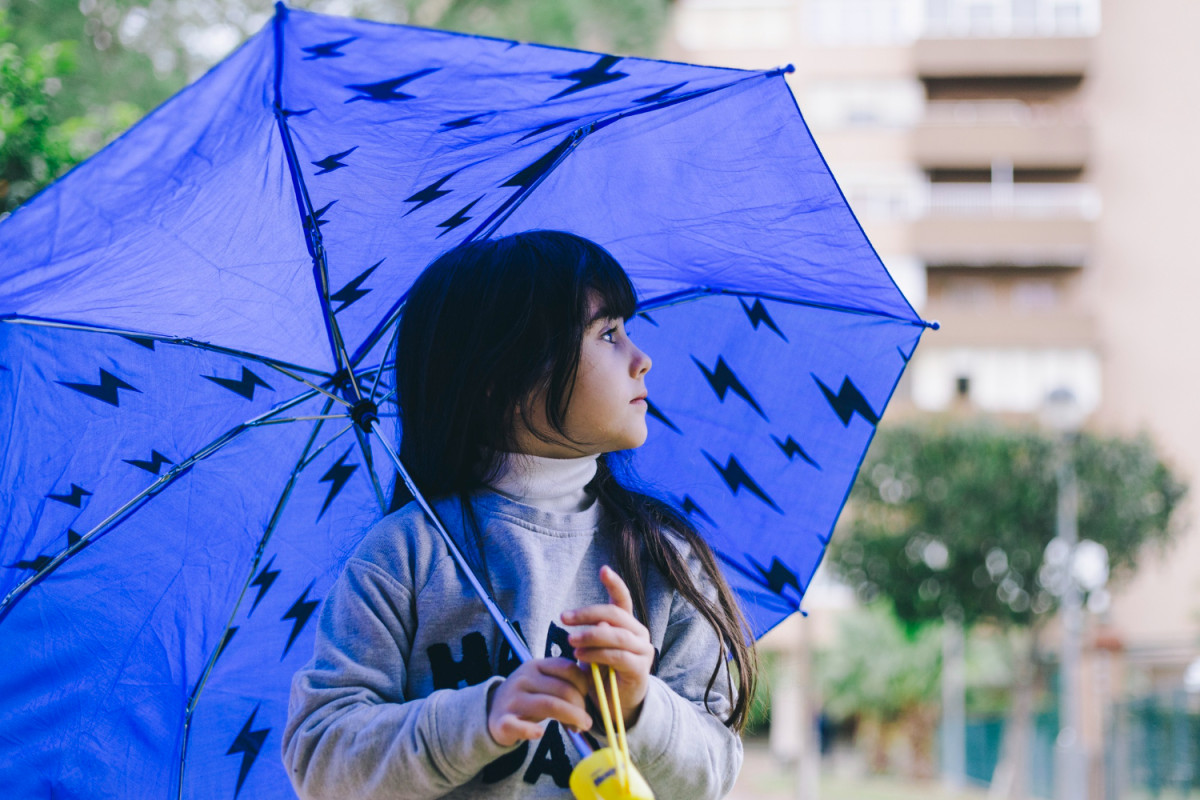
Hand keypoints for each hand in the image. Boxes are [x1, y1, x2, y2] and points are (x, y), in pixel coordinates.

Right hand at [486, 657, 591, 746]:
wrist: (491, 710)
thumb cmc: (528, 697)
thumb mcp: (544, 683)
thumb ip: (565, 683)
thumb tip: (595, 690)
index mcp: (536, 666)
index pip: (567, 668)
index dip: (584, 684)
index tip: (588, 698)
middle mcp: (523, 679)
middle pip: (562, 689)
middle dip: (580, 706)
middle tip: (586, 721)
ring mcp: (512, 699)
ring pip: (548, 705)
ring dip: (571, 718)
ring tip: (580, 728)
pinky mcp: (502, 721)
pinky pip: (519, 726)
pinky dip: (532, 731)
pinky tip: (541, 733)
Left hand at [562, 565, 654, 725]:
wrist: (616, 703)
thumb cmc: (602, 671)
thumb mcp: (593, 650)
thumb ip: (593, 635)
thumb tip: (591, 625)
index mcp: (626, 624)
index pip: (623, 599)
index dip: (615, 583)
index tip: (603, 570)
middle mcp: (638, 632)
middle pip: (614, 615)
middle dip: (587, 614)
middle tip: (564, 618)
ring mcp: (642, 649)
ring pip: (616, 635)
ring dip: (591, 636)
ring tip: (571, 642)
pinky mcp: (640, 668)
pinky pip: (619, 656)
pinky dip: (598, 655)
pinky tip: (582, 657)